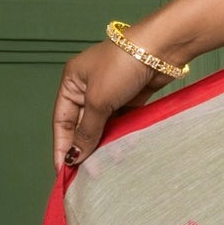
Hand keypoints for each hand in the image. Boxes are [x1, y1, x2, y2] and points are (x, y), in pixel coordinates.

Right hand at [53, 38, 162, 173]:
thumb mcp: (99, 101)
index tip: (63, 171)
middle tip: (85, 176)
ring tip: (103, 169)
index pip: (62, 121)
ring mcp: (111, 92)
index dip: (62, 146)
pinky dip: (120, 136)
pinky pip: (121, 122)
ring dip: (103, 145)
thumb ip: (87, 131)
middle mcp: (89, 87)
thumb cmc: (123, 65)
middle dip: (84, 148)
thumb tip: (74, 156)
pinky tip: (120, 153)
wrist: (161, 48)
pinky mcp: (131, 97)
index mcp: (72, 82)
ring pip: (103, 125)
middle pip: (82, 125)